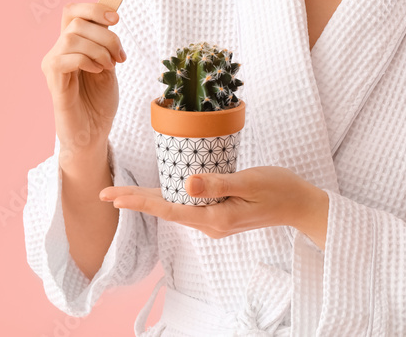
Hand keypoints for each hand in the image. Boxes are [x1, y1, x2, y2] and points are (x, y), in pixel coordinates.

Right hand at [40, 3, 127, 160]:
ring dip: (98, 49)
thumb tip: (110, 21)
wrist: (94, 133)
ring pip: (71, 37)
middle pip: (76, 22)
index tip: (116, 19)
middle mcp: (58, 51)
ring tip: (109, 66)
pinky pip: (65, 58)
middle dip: (106, 35)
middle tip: (120, 57)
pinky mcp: (53, 81)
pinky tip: (96, 72)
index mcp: (72, 45)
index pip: (73, 11)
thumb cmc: (99, 102)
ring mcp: (53, 65)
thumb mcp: (108, 66)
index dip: (93, 8)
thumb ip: (105, 44)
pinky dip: (86, 61)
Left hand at [99, 166, 328, 249]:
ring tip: (123, 194)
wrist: (300, 205)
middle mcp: (211, 224)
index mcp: (215, 217)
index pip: (168, 209)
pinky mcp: (220, 215)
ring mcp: (215, 222)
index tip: (113, 197)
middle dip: (135, 201)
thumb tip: (185, 185)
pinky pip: (188, 208)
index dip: (139, 202)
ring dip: (149, 201)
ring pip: (175, 210)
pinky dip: (169, 199)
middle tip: (105, 194)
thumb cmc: (279, 188)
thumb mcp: (249, 181)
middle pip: (166, 211)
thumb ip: (217, 183)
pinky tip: (159, 194)